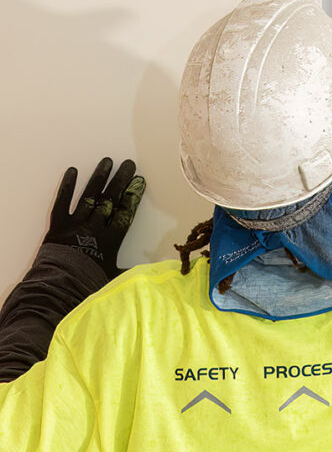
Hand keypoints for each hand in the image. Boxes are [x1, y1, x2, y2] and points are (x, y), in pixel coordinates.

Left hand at [43, 158, 145, 279]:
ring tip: (107, 162)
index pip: (125, 212)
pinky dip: (67, 187)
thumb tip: (153, 271)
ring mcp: (75, 224)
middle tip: (129, 165)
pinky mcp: (57, 226)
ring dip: (99, 178)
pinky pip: (62, 202)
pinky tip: (73, 172)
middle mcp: (94, 228)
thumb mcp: (114, 278)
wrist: (58, 289)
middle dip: (120, 181)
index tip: (139, 181)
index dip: (133, 195)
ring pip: (89, 197)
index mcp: (110, 240)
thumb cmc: (87, 285)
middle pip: (110, 199)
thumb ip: (130, 270)